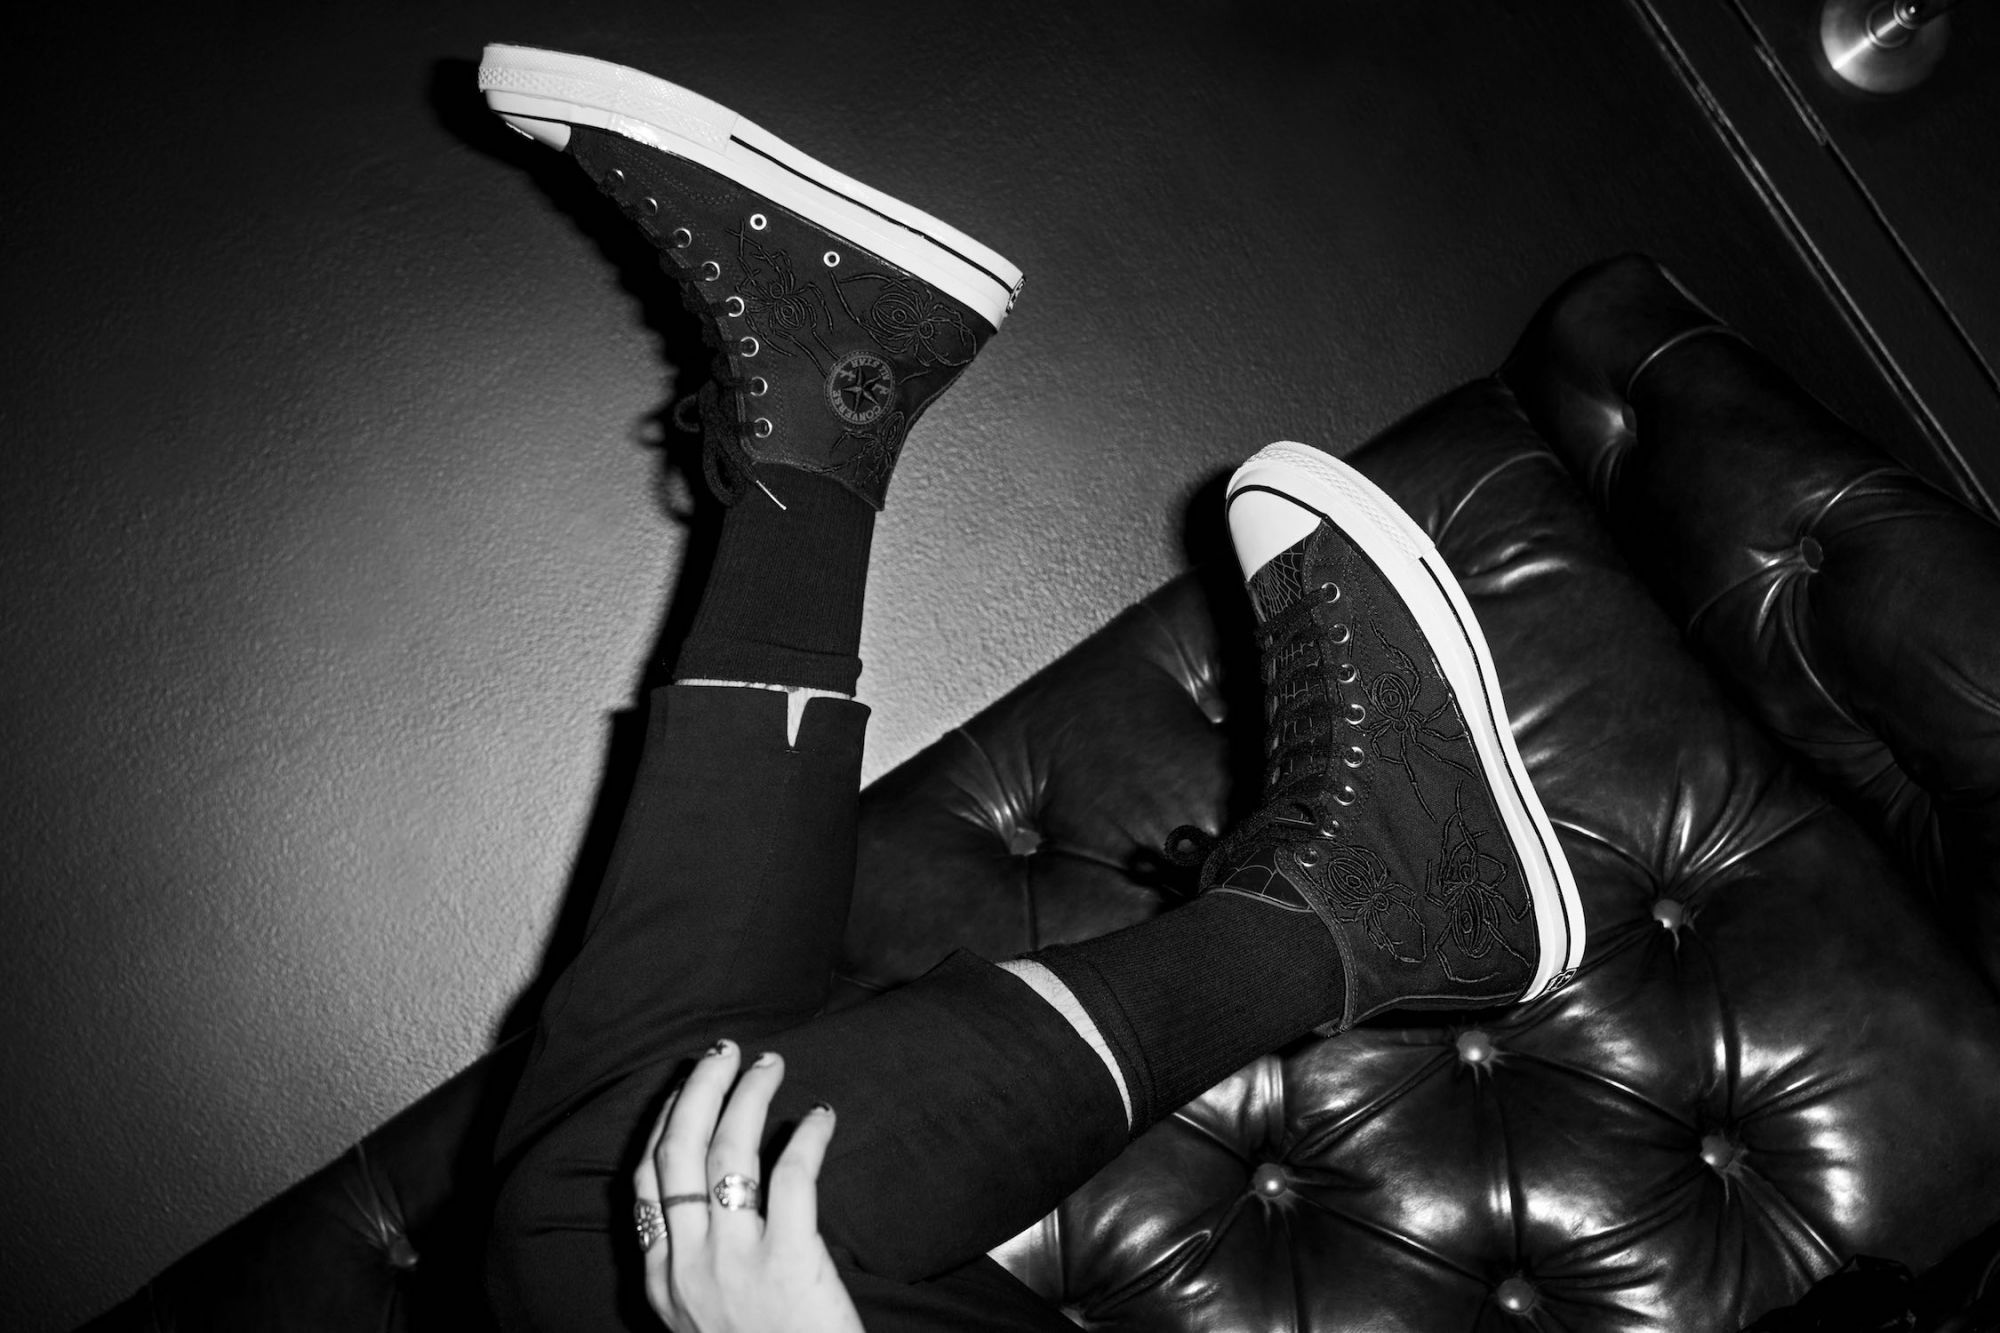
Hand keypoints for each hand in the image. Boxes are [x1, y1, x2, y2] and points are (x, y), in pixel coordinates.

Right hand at [635, 1039, 864, 1332]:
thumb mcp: (705, 1319)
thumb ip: (698, 1265)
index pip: (646, 1182)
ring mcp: (733, 1265)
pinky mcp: (787, 1264)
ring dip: (748, 1096)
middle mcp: (687, 1267)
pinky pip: (792, 1177)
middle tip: (724, 1050)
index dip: (663, 1123)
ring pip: (726, 1153)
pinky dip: (807, 1136)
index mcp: (663, 1281)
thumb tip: (714, 1196)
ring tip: (772, 1065)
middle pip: (677, 1152)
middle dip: (697, 1089)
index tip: (684, 1087)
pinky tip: (822, 1116)